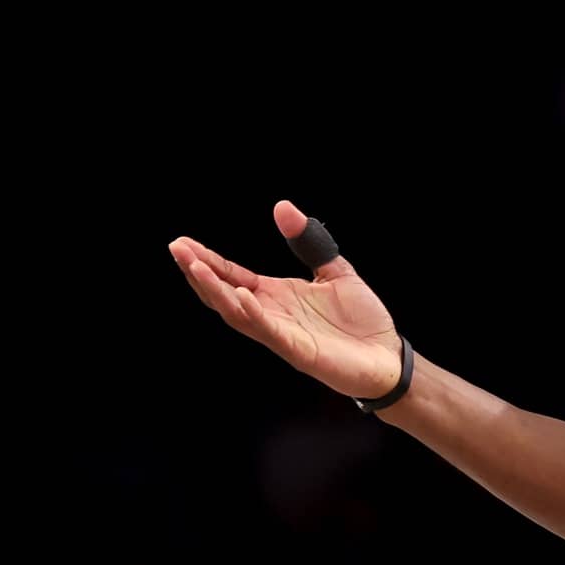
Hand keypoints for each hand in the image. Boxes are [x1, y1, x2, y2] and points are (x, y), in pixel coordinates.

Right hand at [172, 200, 404, 399]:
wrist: (389, 357)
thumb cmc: (362, 322)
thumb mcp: (334, 272)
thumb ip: (309, 244)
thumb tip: (282, 207)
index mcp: (276, 296)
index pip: (232, 275)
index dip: (207, 260)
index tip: (182, 243)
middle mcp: (272, 315)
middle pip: (224, 293)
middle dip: (198, 272)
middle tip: (176, 249)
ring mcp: (282, 334)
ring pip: (237, 313)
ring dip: (214, 290)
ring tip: (194, 267)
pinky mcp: (299, 351)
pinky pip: (269, 332)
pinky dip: (254, 314)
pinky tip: (242, 295)